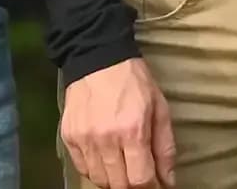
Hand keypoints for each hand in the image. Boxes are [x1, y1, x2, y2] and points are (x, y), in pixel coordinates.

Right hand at [61, 58, 175, 187]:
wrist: (98, 59)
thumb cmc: (135, 82)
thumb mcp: (160, 109)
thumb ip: (165, 147)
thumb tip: (168, 180)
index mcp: (132, 131)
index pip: (139, 179)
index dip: (150, 188)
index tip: (156, 186)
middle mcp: (105, 139)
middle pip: (118, 184)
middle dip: (133, 186)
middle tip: (141, 177)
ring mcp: (84, 140)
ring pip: (99, 180)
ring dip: (114, 181)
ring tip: (124, 168)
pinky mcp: (68, 138)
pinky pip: (83, 169)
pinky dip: (96, 171)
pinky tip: (106, 160)